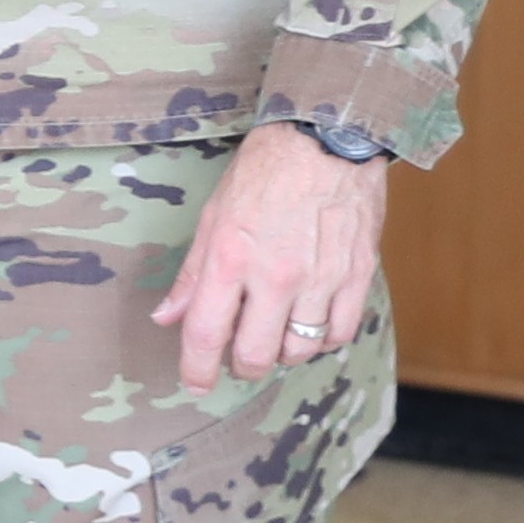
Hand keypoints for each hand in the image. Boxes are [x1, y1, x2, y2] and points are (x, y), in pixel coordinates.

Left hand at [156, 122, 389, 384]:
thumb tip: (167, 317)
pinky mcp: (357, 276)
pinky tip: (312, 323)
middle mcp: (276, 275)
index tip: (195, 383)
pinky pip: (338, 332)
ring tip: (276, 334)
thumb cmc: (265, 172)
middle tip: (239, 358)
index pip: (206, 333)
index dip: (196, 369)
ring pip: (299, 350)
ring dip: (283, 353)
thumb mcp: (214, 216)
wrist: (328, 138)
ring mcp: (320, 278)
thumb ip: (194, 274)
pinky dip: (322, 338)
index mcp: (231, 258)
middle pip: (255, 355)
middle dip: (241, 366)